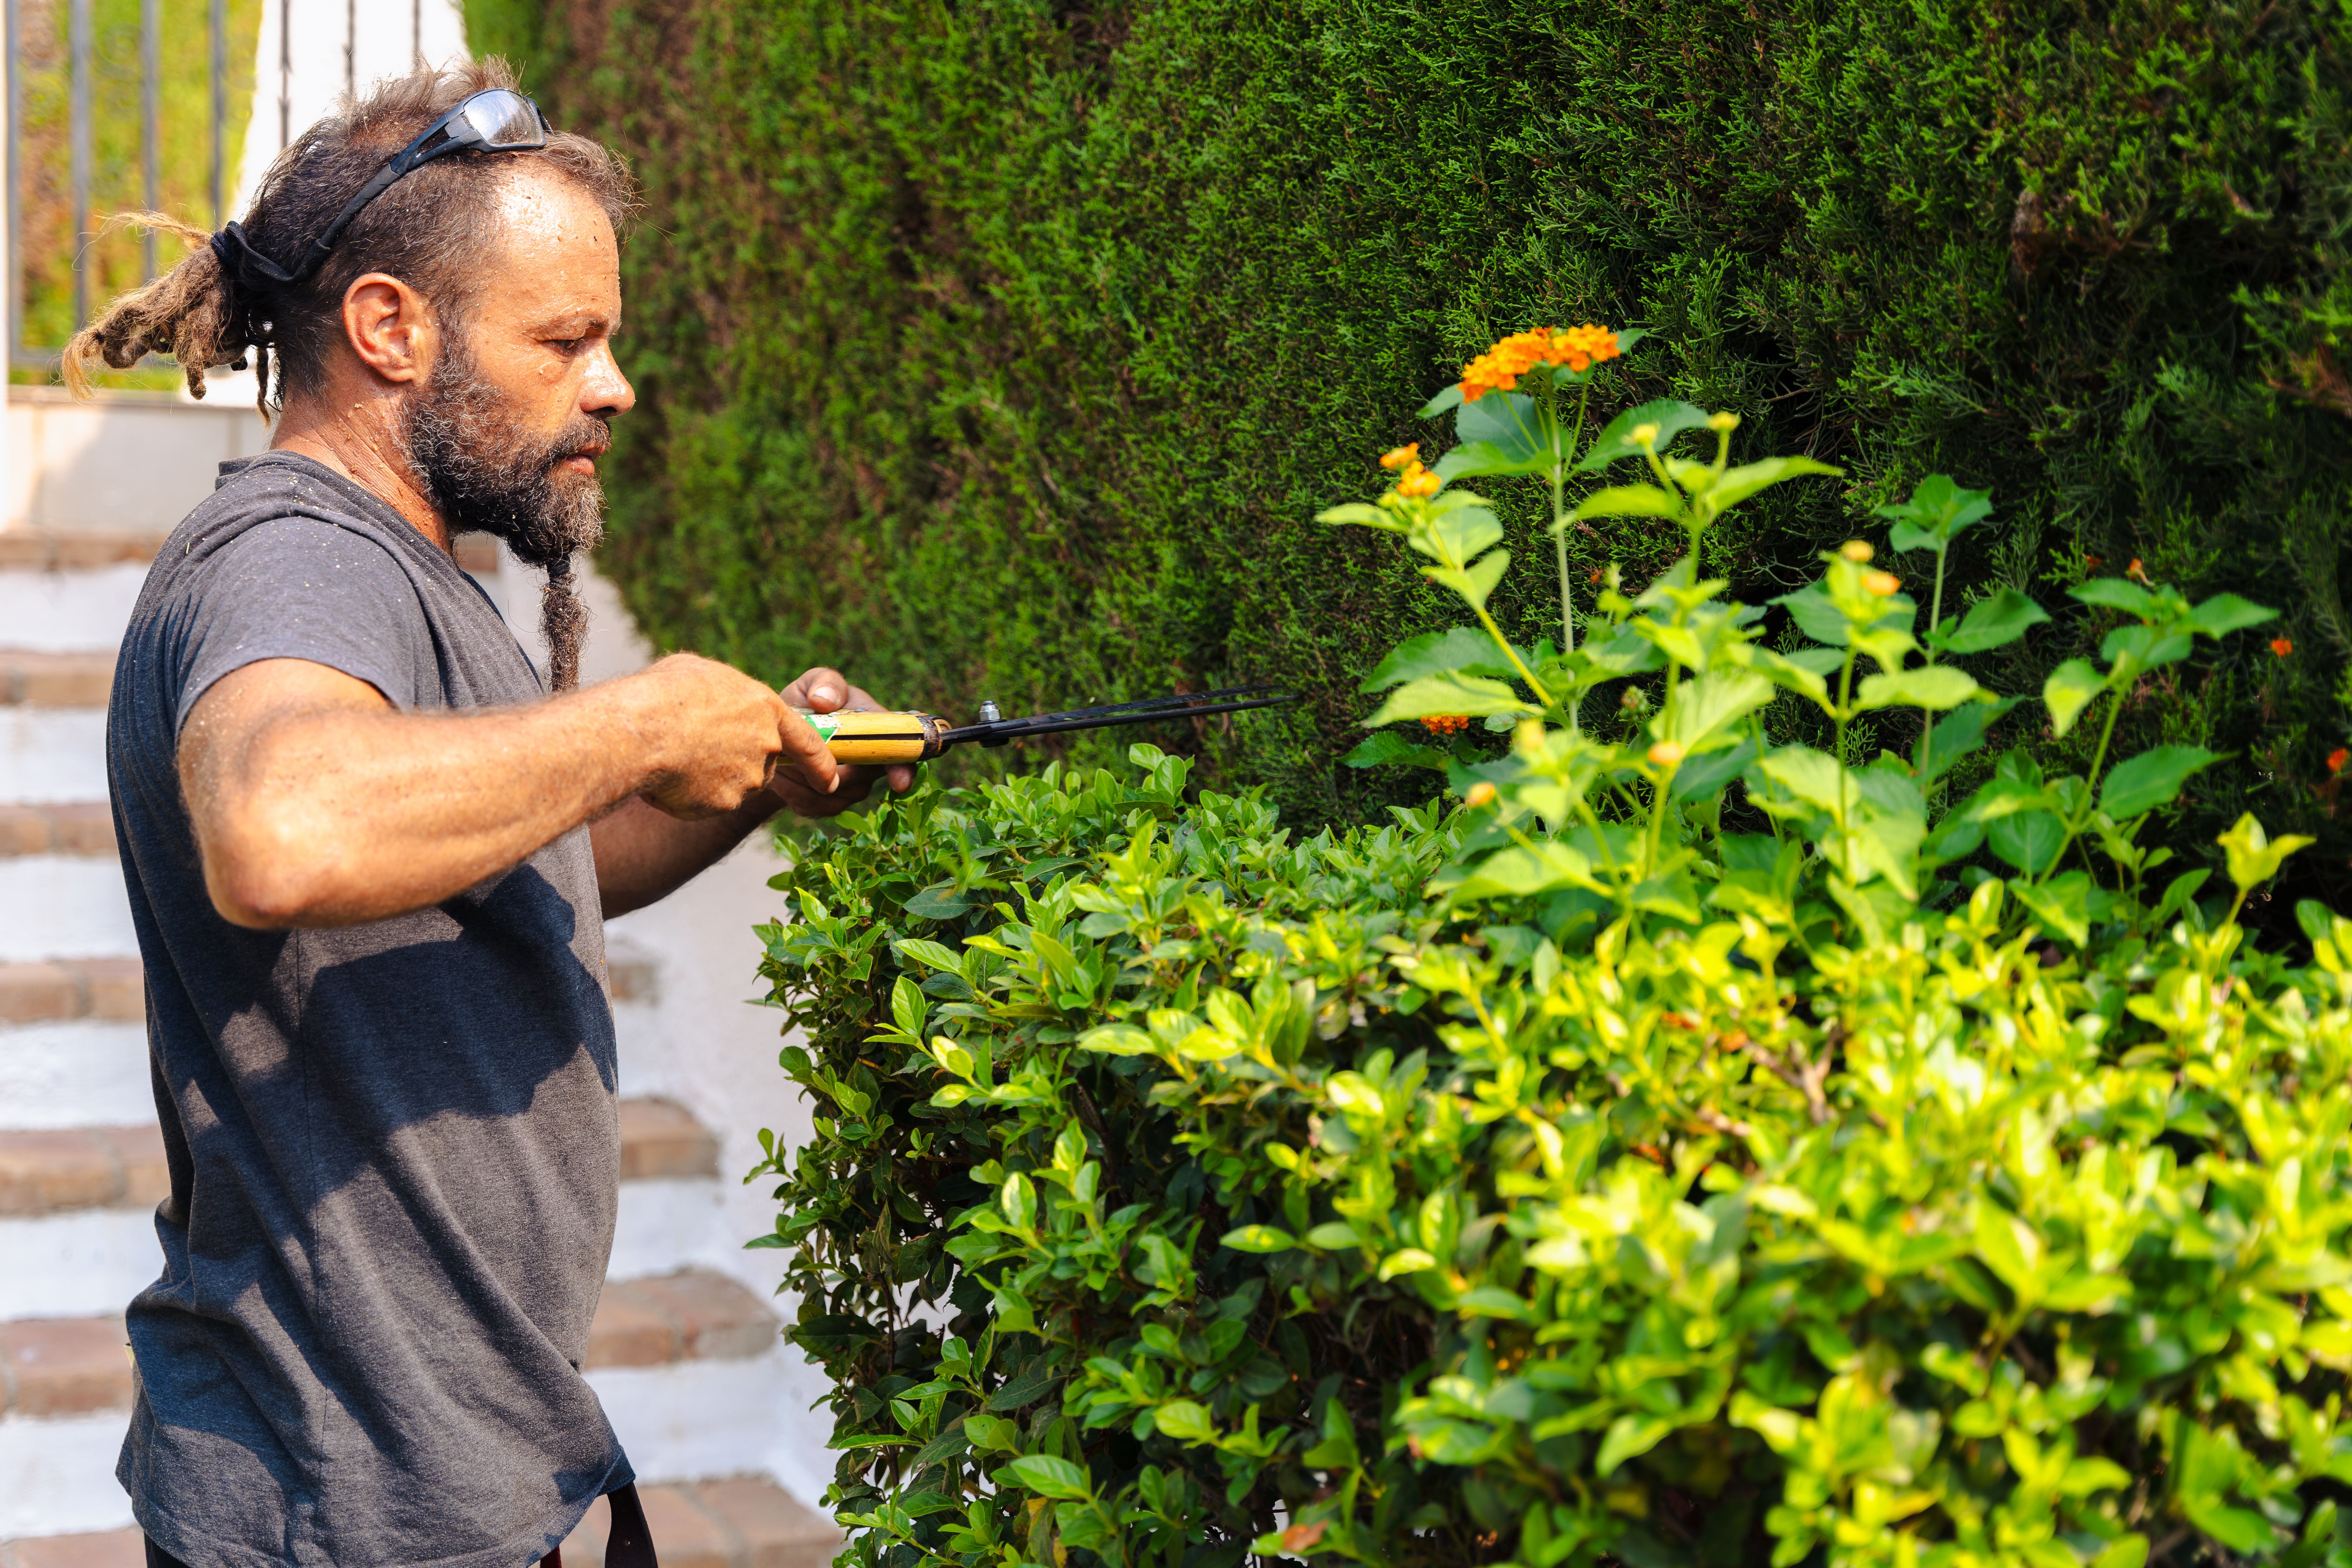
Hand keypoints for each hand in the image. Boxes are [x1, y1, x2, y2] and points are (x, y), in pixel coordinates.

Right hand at [632, 653, 833, 818]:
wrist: (639, 732)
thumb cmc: (663, 694)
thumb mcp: (700, 674)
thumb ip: (723, 693)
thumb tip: (717, 698)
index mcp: (766, 710)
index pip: (808, 742)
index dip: (819, 764)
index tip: (829, 780)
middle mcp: (765, 748)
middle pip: (759, 764)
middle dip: (732, 761)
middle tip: (694, 745)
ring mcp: (746, 779)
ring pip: (732, 785)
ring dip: (708, 776)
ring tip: (675, 755)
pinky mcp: (724, 804)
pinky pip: (708, 803)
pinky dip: (690, 795)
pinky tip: (668, 776)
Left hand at [770, 666, 917, 818]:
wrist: (778, 736)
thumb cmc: (804, 705)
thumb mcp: (812, 684)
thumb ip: (825, 682)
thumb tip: (825, 701)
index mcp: (875, 733)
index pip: (899, 755)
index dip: (902, 770)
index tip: (900, 782)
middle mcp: (870, 765)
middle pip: (859, 781)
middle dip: (826, 768)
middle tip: (796, 750)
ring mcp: (852, 788)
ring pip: (832, 796)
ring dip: (803, 779)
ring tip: (786, 758)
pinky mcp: (829, 805)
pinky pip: (814, 808)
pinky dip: (792, 793)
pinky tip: (784, 775)